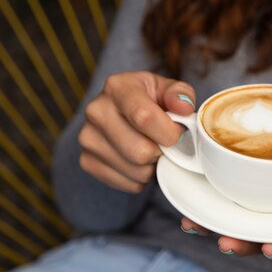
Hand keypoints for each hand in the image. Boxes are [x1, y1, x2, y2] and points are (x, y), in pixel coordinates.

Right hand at [78, 71, 195, 191]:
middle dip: (161, 152)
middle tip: (163, 143)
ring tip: (150, 148)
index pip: (144, 117)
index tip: (178, 134)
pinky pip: (128, 184)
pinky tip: (138, 161)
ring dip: (152, 166)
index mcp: (117, 87)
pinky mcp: (87, 161)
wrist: (125, 111)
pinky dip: (141, 178)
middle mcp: (96, 111)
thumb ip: (180, 93)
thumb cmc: (151, 100)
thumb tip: (183, 107)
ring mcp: (88, 138)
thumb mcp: (169, 89)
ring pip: (136, 171)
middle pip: (139, 151)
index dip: (168, 133)